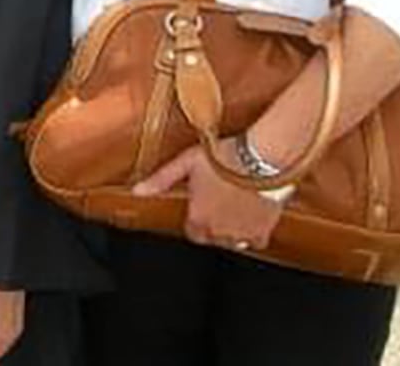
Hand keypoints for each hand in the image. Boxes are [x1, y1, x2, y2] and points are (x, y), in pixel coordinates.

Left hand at [133, 144, 282, 252]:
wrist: (258, 159)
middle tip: (219, 203)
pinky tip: (252, 216)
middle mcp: (217, 232)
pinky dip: (253, 233)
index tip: (202, 206)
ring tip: (235, 208)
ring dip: (231, 230)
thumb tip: (137, 191)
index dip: (196, 219)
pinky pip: (254, 242)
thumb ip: (161, 180)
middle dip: (213, 225)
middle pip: (211, 238)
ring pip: (232, 242)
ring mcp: (240, 235)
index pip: (192, 233)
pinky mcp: (261, 232)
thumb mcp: (185, 163)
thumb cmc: (222, 157)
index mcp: (198, 218)